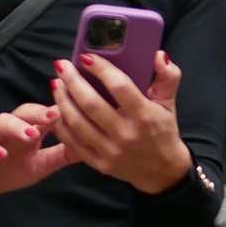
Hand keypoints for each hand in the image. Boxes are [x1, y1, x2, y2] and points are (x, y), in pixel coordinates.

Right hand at [0, 103, 75, 203]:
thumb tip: (98, 143)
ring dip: (16, 126)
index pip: (49, 112)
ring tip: (31, 135)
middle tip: (55, 115)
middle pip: (26, 111)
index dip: (63, 108)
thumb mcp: (43, 163)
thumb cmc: (11, 168)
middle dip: (41, 111)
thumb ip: (65, 153)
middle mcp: (14, 129)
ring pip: (1, 122)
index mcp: (32, 130)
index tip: (80, 105)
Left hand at [51, 50, 192, 194]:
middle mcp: (126, 134)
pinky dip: (61, 124)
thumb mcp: (169, 103)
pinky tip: (56, 109)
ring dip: (62, 100)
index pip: (120, 87)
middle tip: (62, 66)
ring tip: (57, 84)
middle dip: (73, 81)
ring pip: (77, 122)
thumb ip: (167, 77)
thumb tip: (159, 55)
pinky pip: (73, 142)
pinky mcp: (99, 163)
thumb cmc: (163, 132)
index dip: (101, 69)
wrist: (163, 171)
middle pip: (91, 103)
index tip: (86, 57)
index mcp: (145, 116)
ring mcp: (111, 151)